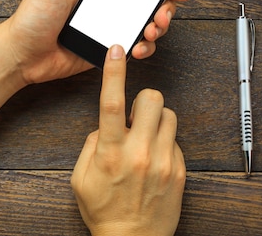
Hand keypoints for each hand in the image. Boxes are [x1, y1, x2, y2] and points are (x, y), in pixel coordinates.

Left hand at [6, 0, 192, 84]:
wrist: (22, 56)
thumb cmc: (31, 18)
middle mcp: (106, 2)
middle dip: (165, 3)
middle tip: (164, 11)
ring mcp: (109, 25)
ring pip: (147, 22)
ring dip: (158, 26)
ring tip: (151, 30)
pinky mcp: (109, 47)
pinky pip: (135, 46)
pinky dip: (144, 48)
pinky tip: (137, 48)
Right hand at [71, 45, 185, 235]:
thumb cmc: (105, 211)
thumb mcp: (81, 178)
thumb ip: (92, 144)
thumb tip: (107, 125)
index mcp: (110, 152)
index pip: (111, 103)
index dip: (113, 72)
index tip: (115, 50)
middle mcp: (139, 153)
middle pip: (151, 98)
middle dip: (143, 101)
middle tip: (136, 116)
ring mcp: (163, 161)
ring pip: (169, 115)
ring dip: (156, 120)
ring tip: (147, 138)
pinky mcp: (179, 170)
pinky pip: (176, 140)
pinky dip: (165, 142)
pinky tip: (155, 160)